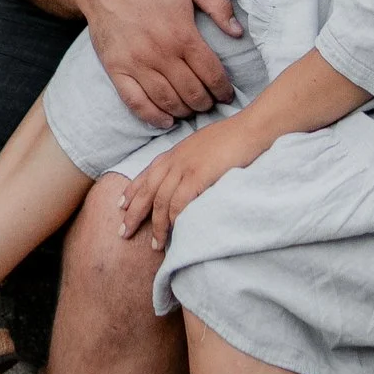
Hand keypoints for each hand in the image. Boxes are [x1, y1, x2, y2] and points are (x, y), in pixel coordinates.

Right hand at [77, 0, 242, 128]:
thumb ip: (218, 4)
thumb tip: (238, 32)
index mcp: (182, 33)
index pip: (211, 73)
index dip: (223, 89)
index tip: (227, 95)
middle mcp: (160, 53)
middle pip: (192, 92)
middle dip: (206, 103)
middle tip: (210, 103)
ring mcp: (136, 64)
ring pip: (167, 101)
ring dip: (184, 111)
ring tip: (191, 110)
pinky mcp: (116, 70)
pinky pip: (136, 103)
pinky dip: (153, 117)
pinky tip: (166, 121)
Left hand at [118, 116, 258, 250]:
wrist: (252, 128)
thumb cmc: (234, 137)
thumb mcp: (204, 147)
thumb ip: (191, 161)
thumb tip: (187, 180)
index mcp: (176, 152)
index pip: (147, 174)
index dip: (133, 191)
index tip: (122, 206)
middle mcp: (175, 159)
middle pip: (147, 190)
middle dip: (134, 213)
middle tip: (124, 233)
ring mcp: (186, 167)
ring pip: (161, 201)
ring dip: (157, 225)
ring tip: (155, 244)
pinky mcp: (198, 176)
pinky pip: (179, 202)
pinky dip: (174, 219)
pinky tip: (173, 232)